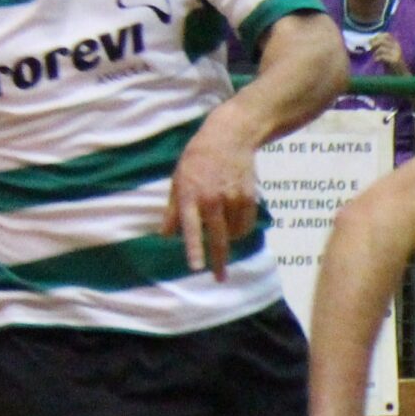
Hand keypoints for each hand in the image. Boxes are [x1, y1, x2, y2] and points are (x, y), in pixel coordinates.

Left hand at [163, 108, 261, 277]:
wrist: (230, 136)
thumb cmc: (197, 160)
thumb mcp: (177, 180)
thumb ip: (172, 211)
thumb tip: (165, 236)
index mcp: (190, 194)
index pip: (191, 227)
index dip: (194, 248)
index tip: (196, 267)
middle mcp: (212, 198)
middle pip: (218, 237)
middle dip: (219, 261)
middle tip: (220, 278)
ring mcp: (233, 197)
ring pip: (234, 232)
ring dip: (229, 239)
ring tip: (224, 229)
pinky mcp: (249, 196)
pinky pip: (246, 224)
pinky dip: (241, 228)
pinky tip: (234, 220)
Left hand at [368, 34, 406, 73]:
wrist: (400, 76)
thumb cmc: (391, 65)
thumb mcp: (386, 53)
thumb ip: (380, 46)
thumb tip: (369, 40)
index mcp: (396, 44)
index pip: (386, 35)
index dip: (377, 36)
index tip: (370, 41)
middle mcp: (397, 47)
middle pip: (383, 40)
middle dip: (374, 43)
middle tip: (369, 48)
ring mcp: (397, 53)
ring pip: (381, 48)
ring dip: (375, 52)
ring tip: (375, 57)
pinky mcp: (395, 60)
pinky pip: (382, 56)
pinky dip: (377, 58)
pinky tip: (376, 61)